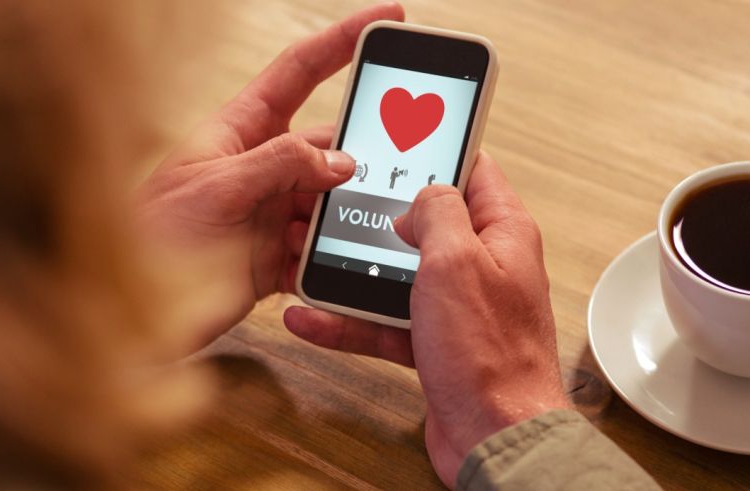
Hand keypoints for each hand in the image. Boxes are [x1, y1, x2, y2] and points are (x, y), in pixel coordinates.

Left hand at [137, 3, 404, 342]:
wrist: (129, 309)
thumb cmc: (150, 236)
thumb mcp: (215, 187)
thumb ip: (279, 164)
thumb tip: (341, 161)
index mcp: (241, 130)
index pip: (301, 70)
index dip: (343, 41)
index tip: (387, 18)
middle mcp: (262, 166)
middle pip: (328, 147)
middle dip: (353, 161)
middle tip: (381, 174)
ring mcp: (271, 210)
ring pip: (329, 201)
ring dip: (335, 219)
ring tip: (321, 235)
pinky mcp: (276, 253)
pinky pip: (318, 248)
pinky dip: (324, 259)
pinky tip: (313, 267)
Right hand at [284, 152, 570, 487]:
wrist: (495, 435)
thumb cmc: (489, 354)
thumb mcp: (456, 261)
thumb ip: (438, 212)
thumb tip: (420, 196)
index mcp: (500, 233)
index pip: (472, 170)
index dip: (437, 148)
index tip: (402, 133)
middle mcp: (481, 265)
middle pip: (425, 223)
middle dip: (379, 215)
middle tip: (340, 200)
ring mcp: (457, 306)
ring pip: (397, 274)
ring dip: (353, 271)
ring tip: (310, 259)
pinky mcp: (435, 342)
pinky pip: (386, 320)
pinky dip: (350, 319)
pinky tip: (313, 317)